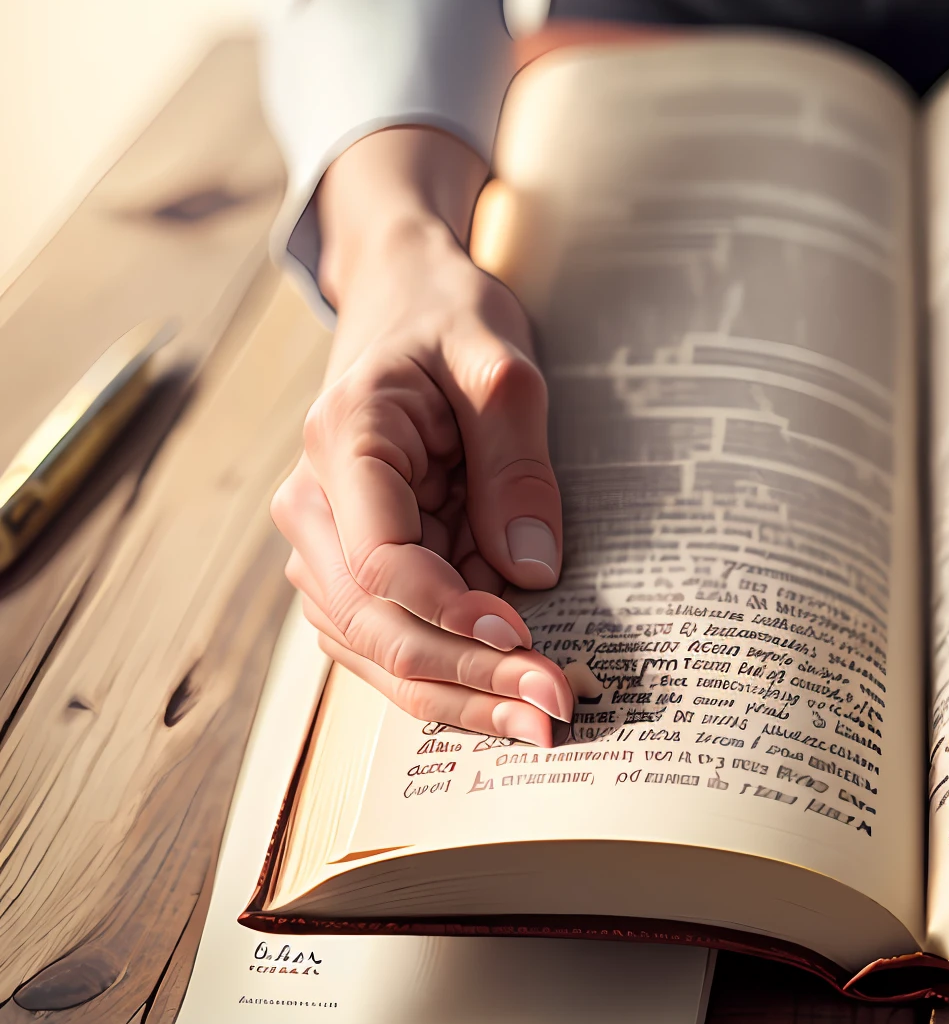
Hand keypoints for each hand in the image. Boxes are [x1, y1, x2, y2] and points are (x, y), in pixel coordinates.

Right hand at [271, 127, 572, 744]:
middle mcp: (317, 508)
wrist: (404, 301)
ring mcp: (328, 548)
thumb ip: (517, 463)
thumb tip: (532, 569)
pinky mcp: (358, 572)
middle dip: (466, 678)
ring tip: (545, 722)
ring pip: (377, 654)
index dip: (448, 611)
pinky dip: (450, 680)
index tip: (524, 636)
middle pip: (375, 626)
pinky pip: (391, 645)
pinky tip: (513, 701)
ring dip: (459, 697)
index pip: (381, 558)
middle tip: (556, 708)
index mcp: (345, 442)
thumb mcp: (502, 364)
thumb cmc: (449, 321)